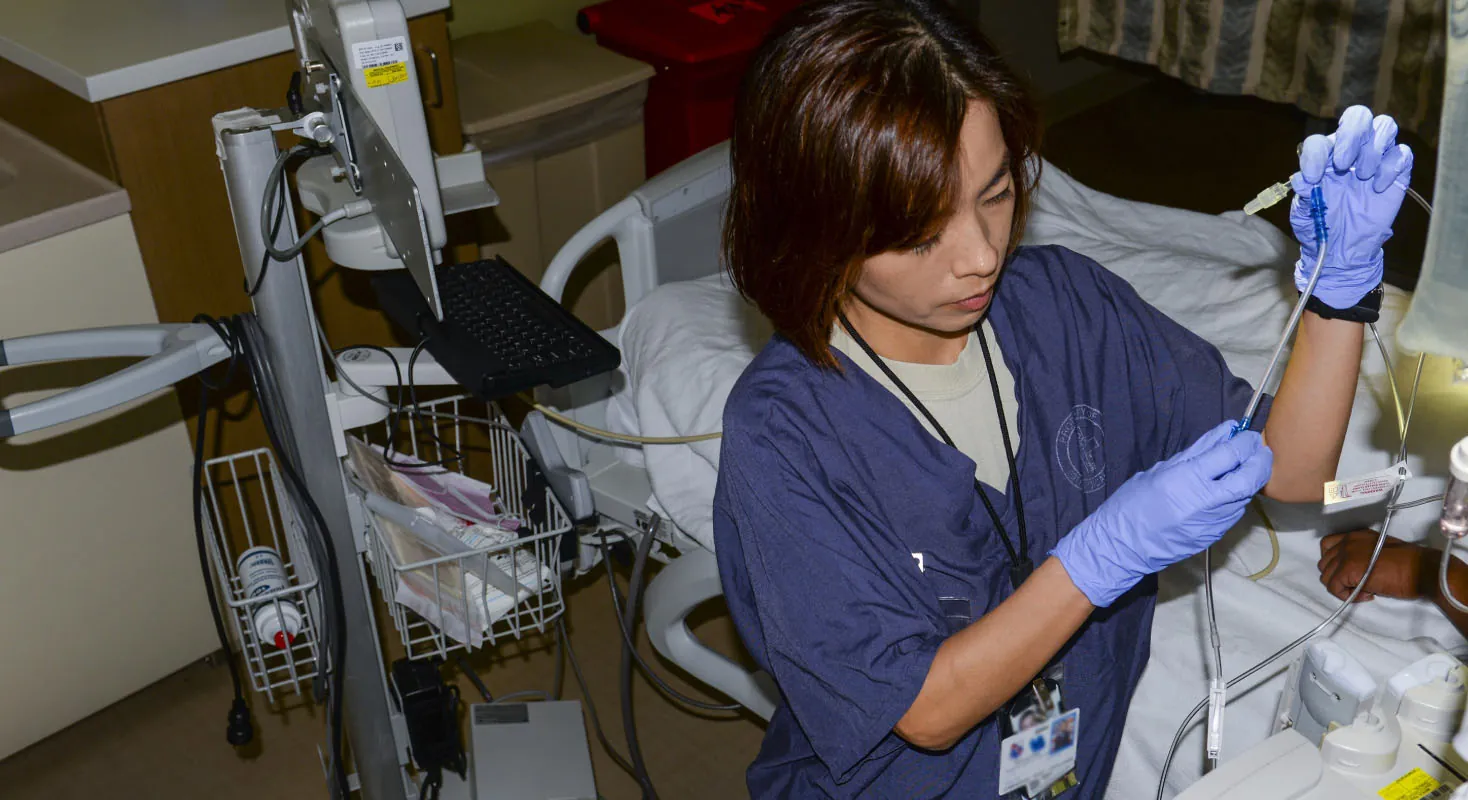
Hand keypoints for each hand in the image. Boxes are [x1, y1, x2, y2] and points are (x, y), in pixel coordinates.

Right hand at [1052, 421, 1273, 606]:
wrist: (1122, 545)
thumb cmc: (1132, 504)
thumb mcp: (1161, 471)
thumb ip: (1196, 453)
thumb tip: (1223, 433)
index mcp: (1186, 479)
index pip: (1230, 454)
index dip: (1244, 441)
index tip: (1246, 434)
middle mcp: (1205, 501)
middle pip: (1249, 477)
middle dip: (1260, 460)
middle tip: (1258, 450)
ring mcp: (1212, 522)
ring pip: (1246, 496)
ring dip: (1250, 479)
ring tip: (1244, 467)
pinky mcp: (1214, 536)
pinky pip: (1234, 512)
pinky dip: (1237, 497)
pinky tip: (1228, 490)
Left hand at [1289, 105, 1412, 308]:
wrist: (1342, 249)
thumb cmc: (1320, 226)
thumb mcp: (1304, 213)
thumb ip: (1303, 194)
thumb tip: (1301, 179)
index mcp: (1324, 157)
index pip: (1321, 140)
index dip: (1316, 152)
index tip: (1312, 177)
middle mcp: (1350, 151)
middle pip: (1358, 117)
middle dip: (1351, 135)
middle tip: (1343, 165)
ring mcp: (1375, 159)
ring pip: (1384, 126)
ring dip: (1372, 149)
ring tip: (1362, 177)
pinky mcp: (1396, 173)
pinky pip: (1402, 153)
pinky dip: (1391, 166)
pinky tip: (1378, 187)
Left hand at [1317, 530, 1427, 601]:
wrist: (1423, 570)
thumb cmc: (1408, 564)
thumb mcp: (1379, 552)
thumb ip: (1361, 555)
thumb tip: (1351, 571)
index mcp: (1355, 536)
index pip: (1328, 546)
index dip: (1335, 562)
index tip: (1350, 573)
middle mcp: (1348, 541)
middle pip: (1325, 563)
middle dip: (1338, 577)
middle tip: (1359, 585)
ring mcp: (1346, 554)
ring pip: (1326, 577)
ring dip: (1342, 587)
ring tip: (1364, 591)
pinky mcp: (1348, 570)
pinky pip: (1333, 587)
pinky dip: (1347, 596)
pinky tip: (1367, 595)